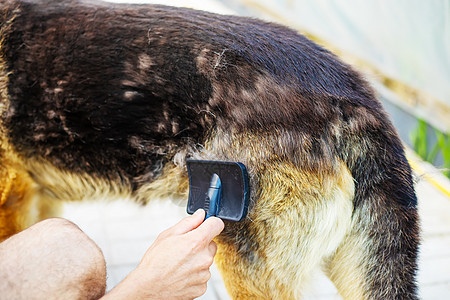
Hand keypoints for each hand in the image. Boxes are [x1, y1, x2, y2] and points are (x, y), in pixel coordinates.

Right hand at [103, 209, 223, 299]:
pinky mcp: (202, 286)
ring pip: (206, 260)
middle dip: (201, 244)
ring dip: (197, 260)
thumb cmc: (155, 262)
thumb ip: (188, 223)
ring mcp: (204, 274)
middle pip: (211, 244)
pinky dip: (195, 274)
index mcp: (197, 242)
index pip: (217, 224)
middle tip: (184, 248)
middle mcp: (204, 258)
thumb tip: (200, 215)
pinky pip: (203, 275)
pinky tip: (181, 273)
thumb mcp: (168, 235)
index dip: (211, 223)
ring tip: (179, 263)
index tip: (206, 225)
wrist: (148, 287)